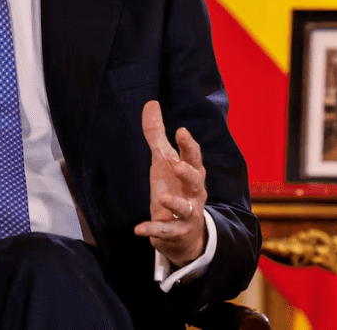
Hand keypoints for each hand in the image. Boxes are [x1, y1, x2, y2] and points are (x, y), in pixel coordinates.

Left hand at [134, 100, 207, 266]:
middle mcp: (194, 193)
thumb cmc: (174, 188)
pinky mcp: (176, 232)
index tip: (181, 130)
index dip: (189, 145)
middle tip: (178, 165)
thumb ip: (157, 135)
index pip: (194, 157)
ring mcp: (187, 214)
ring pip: (186, 208)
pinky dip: (154, 229)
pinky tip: (139, 229)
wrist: (183, 233)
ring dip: (175, 203)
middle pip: (197, 181)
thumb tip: (151, 102)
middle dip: (189, 173)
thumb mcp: (163, 161)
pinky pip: (166, 231)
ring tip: (162, 197)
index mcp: (191, 172)